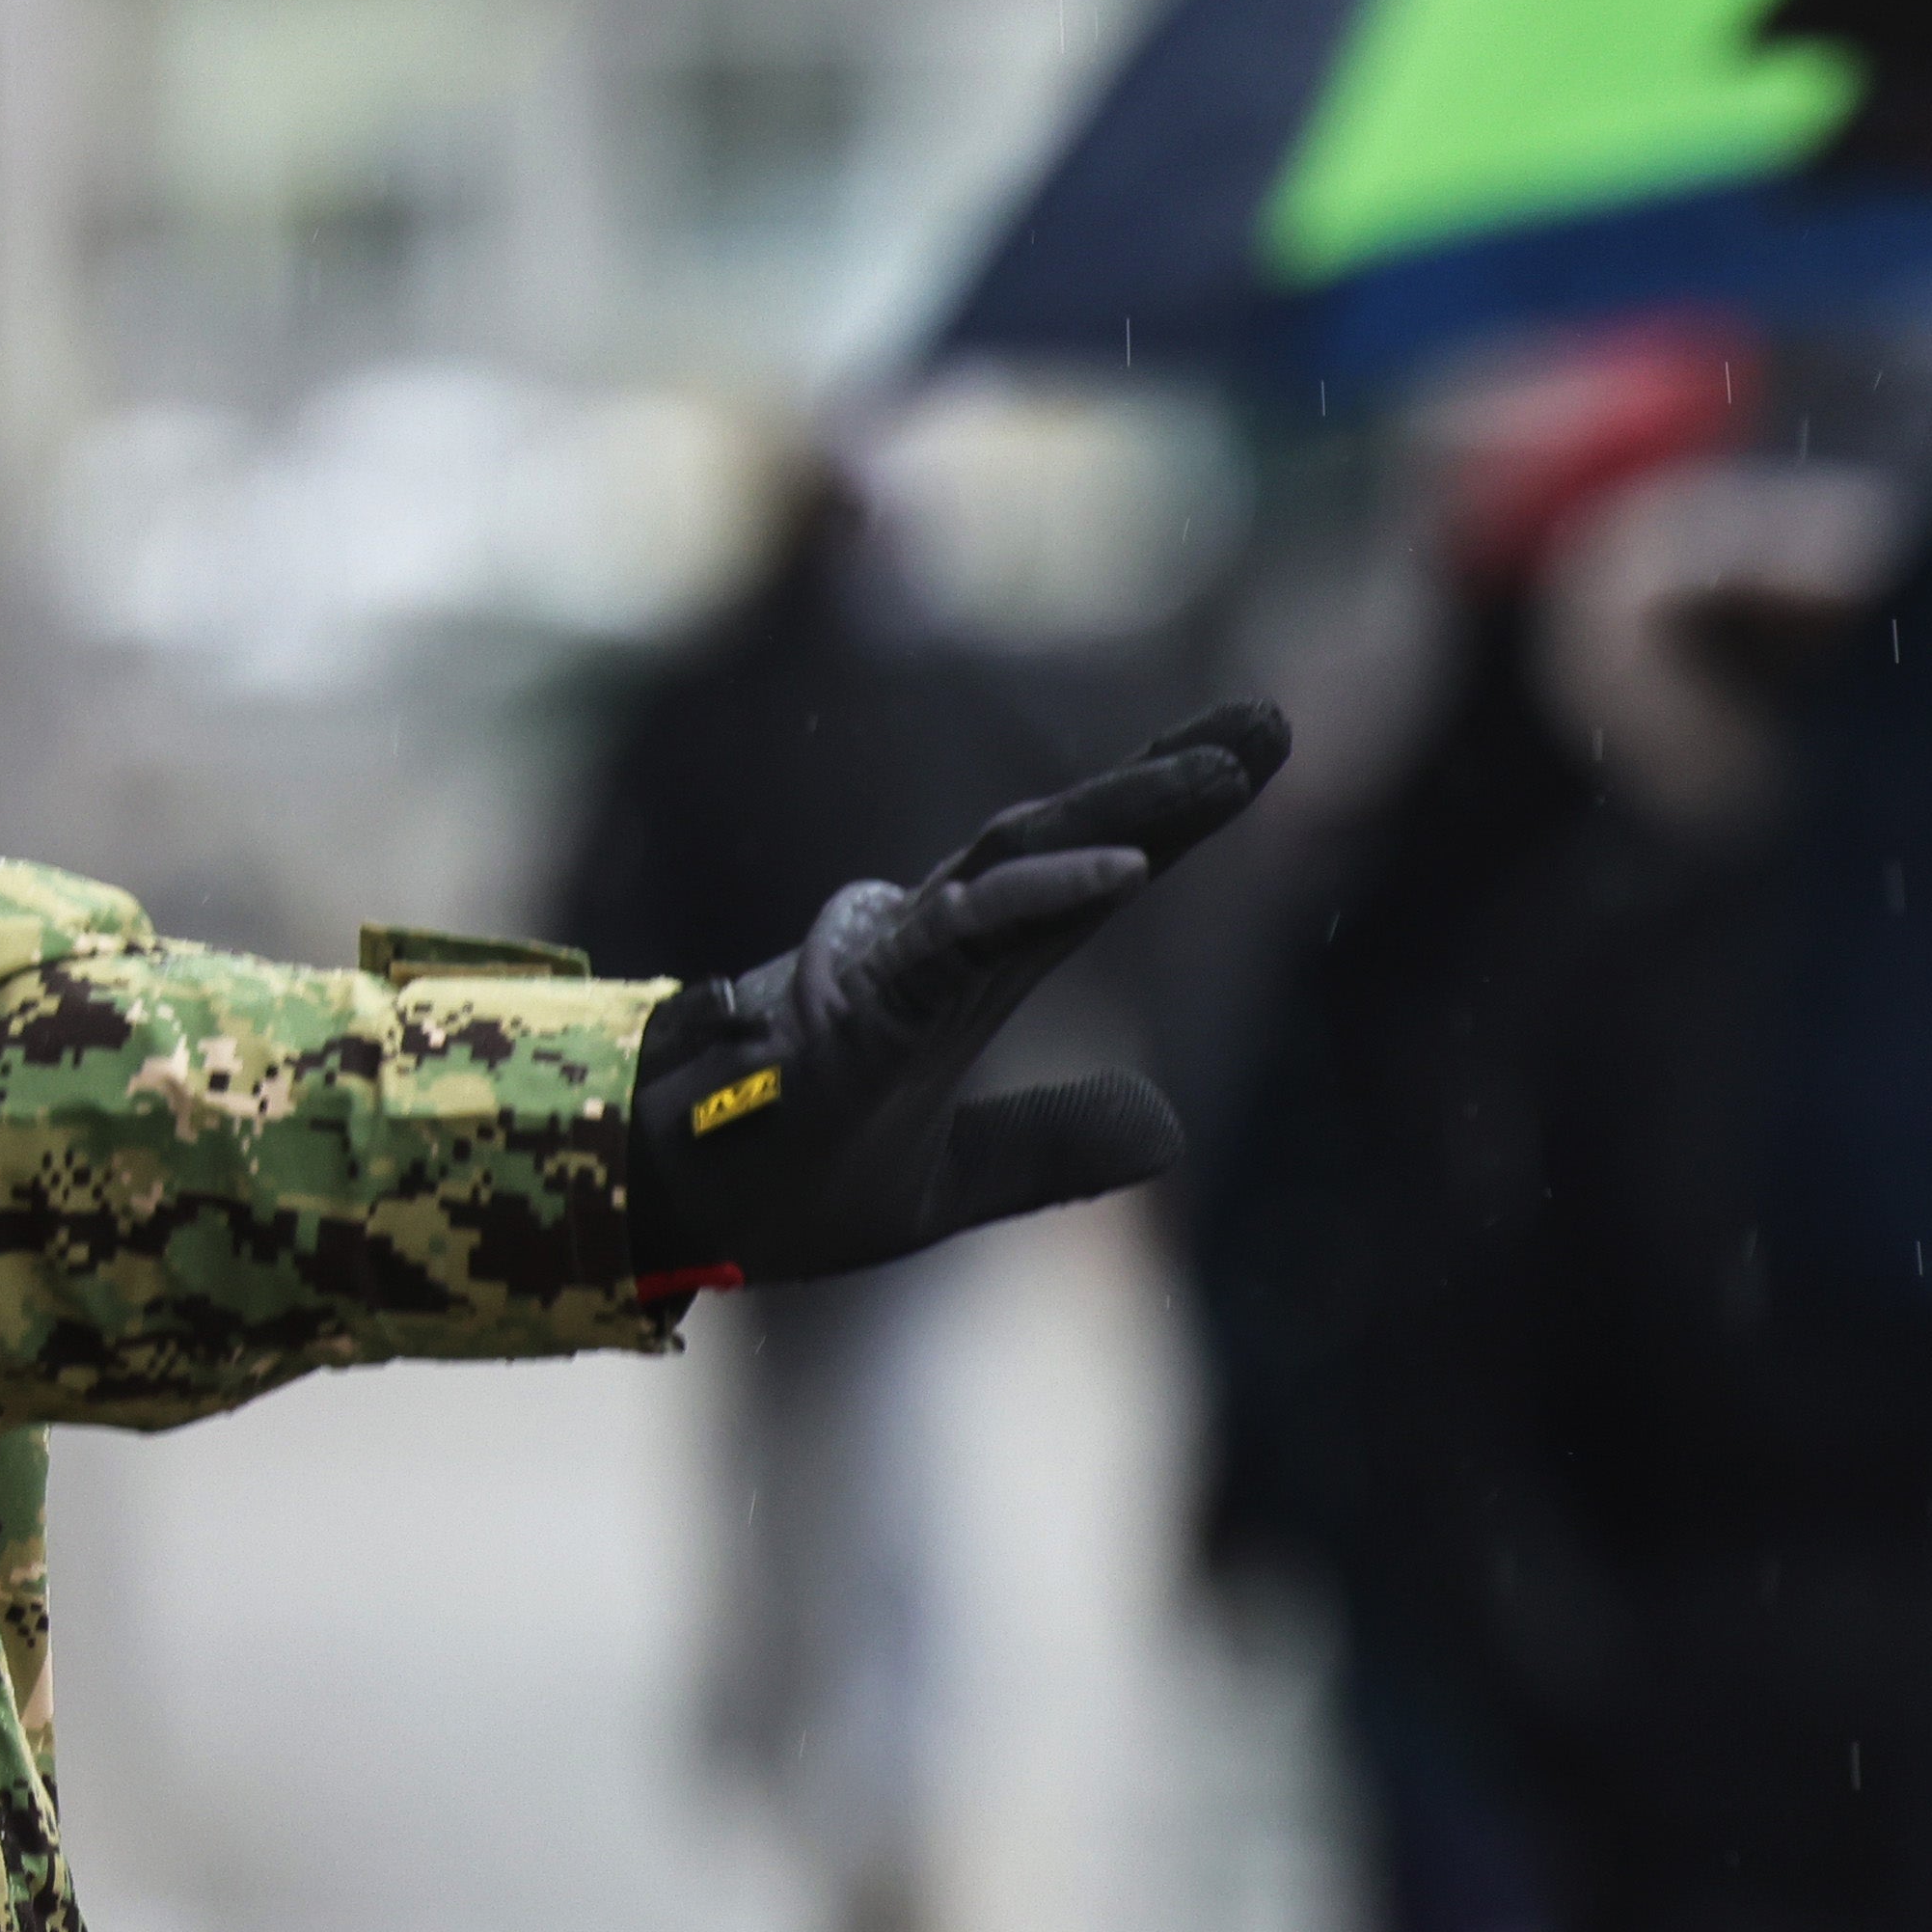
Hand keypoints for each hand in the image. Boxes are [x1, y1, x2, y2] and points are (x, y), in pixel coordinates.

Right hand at [628, 704, 1286, 1286]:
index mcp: (958, 980)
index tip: (1251, 755)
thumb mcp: (946, 1185)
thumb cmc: (776, 1181)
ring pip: (1022, 861)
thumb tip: (1171, 1129)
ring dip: (1126, 811)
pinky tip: (1130, 870)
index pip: (1081, 881)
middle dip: (1167, 782)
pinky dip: (1044, 894)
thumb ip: (1048, 1148)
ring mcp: (893, 961)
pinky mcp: (862, 997)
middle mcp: (930, 946)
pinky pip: (965, 931)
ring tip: (1223, 764)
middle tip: (1268, 719)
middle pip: (1066, 842)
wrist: (663, 1212)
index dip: (1164, 819)